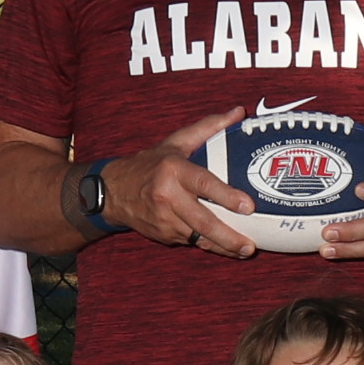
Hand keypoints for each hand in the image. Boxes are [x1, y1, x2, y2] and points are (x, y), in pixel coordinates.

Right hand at [105, 108, 263, 257]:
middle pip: (202, 221)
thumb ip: (209, 127)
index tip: (248, 206)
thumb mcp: (176, 142)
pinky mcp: (163, 234)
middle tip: (250, 246)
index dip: (227, 196)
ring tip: (245, 251)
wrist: (113, 191)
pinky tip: (226, 248)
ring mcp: (164, 219)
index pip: (203, 184)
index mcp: (173, 170)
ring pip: (198, 237)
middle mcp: (167, 196)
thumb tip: (238, 113)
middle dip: (228, 236)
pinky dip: (209, 245)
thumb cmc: (150, 164)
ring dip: (223, 246)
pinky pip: (190, 242)